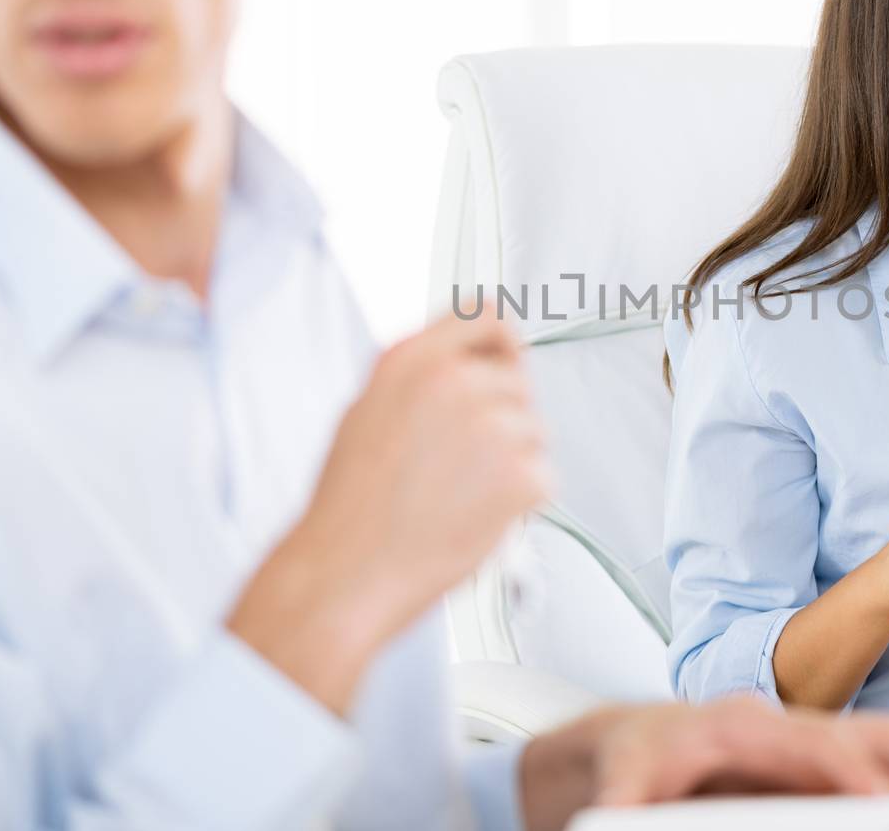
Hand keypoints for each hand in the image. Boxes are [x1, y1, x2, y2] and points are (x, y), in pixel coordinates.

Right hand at [229, 308, 551, 710]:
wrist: (345, 571)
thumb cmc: (351, 506)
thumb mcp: (367, 410)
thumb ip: (420, 379)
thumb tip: (468, 367)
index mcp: (412, 358)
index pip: (487, 316)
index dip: (502, 345)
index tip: (505, 365)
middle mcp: (455, 380)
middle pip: (518, 382)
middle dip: (504, 419)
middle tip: (466, 464)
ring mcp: (492, 424)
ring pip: (534, 432)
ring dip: (512, 463)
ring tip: (459, 495)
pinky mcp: (520, 472)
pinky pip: (543, 478)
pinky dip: (521, 503)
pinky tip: (474, 517)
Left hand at [520, 698, 888, 830]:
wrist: (641, 738)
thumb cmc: (640, 761)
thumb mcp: (625, 784)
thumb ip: (627, 802)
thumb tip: (618, 822)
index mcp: (739, 727)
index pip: (804, 744)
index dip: (845, 768)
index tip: (880, 795)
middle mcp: (784, 723)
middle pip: (862, 733)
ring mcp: (808, 735)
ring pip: (886, 739)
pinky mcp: (822, 755)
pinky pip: (884, 754)